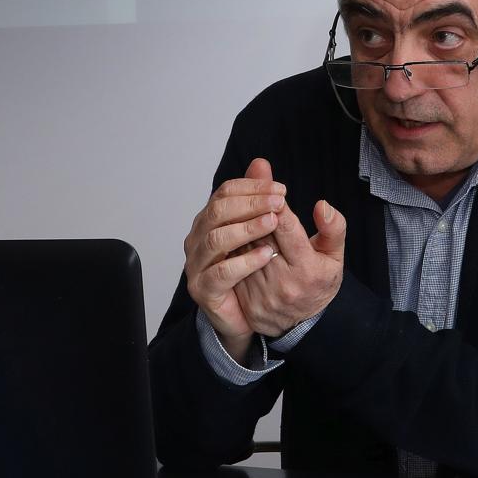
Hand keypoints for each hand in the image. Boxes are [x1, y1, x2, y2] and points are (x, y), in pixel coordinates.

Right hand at [184, 158, 285, 362]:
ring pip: (215, 240)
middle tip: (280, 202)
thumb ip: (261, 197)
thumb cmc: (254, 269)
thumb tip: (261, 163)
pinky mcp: (203, 289)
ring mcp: (197, 264)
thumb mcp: (265, 230)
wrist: (246, 315)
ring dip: (246, 228)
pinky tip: (265, 255)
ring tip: (273, 223)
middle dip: (250, 204)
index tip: (281, 190)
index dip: (252, 188)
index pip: (225, 192)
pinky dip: (243, 262)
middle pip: (218, 211)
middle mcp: (198, 238)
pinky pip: (220, 273)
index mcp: (210, 219)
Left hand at [234, 193, 345, 338]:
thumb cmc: (318, 282)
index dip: (277, 207)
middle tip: (252, 193)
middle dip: (256, 211)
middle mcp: (283, 282)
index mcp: (307, 269)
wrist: (301, 325)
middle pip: (261, 236)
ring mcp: (262, 293)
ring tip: (241, 210)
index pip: (287, 229)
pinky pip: (233, 266)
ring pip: (243, 249)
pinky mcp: (246, 300)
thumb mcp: (334, 257)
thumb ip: (333, 229)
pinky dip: (233, 248)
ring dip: (240, 227)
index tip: (273, 192)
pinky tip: (232, 235)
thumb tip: (322, 205)